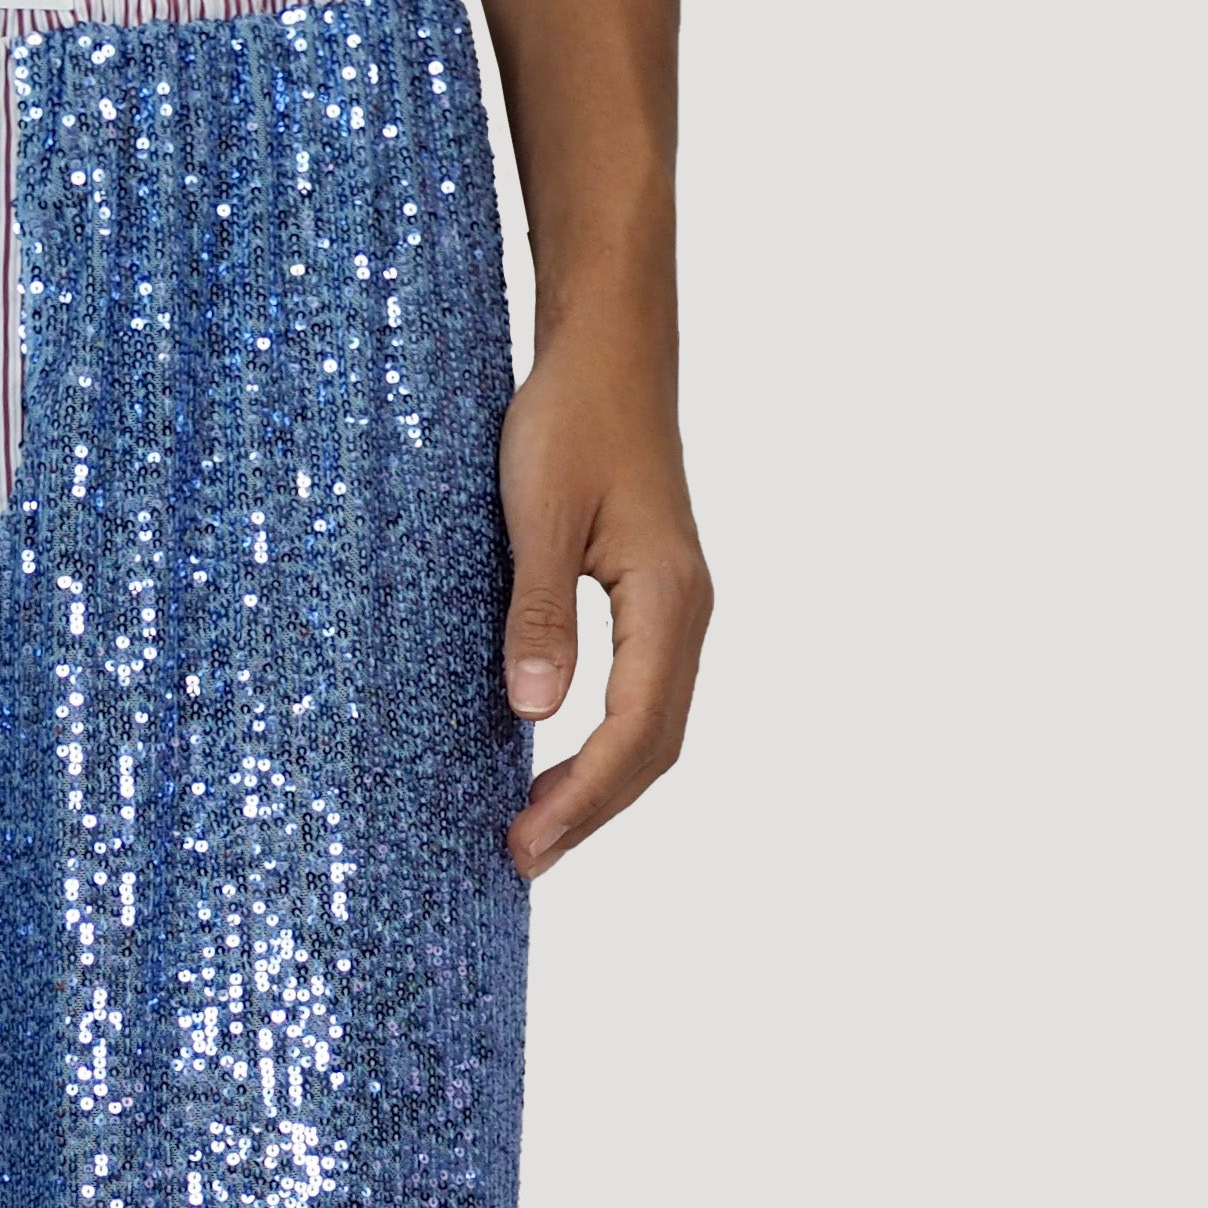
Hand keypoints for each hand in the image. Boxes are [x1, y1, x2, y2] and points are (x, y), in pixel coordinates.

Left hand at [497, 329, 710, 878]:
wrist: (609, 348)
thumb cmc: (572, 416)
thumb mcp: (539, 512)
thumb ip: (540, 612)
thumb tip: (535, 710)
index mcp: (667, 597)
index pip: (636, 728)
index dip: (582, 797)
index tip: (525, 842)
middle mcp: (684, 613)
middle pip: (654, 746)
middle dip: (592, 810)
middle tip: (522, 858)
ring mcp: (674, 609)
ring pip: (653, 728)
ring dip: (600, 787)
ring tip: (537, 832)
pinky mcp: (652, 601)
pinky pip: (642, 698)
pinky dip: (604, 748)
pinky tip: (556, 767)